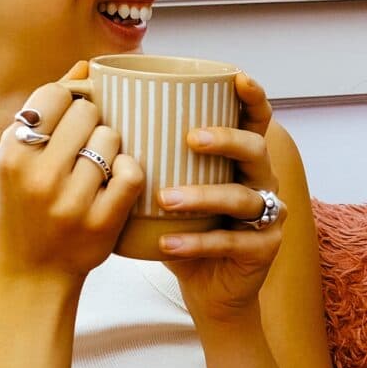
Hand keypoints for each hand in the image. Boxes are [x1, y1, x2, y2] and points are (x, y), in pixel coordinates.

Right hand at [0, 62, 142, 284]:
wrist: (31, 273)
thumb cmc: (24, 208)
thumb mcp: (18, 161)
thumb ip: (46, 113)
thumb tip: (85, 64)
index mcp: (11, 154)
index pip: (54, 94)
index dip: (70, 99)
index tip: (70, 118)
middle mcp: (37, 175)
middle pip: (88, 112)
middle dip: (92, 123)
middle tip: (85, 146)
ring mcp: (69, 200)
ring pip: (111, 138)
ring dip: (111, 148)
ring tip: (97, 167)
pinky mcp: (100, 222)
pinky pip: (131, 172)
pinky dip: (130, 171)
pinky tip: (117, 180)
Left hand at [153, 71, 286, 327]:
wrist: (209, 290)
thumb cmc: (182, 230)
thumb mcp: (166, 188)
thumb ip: (147, 158)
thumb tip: (98, 121)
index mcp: (242, 160)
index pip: (256, 119)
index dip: (252, 96)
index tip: (235, 77)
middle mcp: (262, 182)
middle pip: (256, 149)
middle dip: (226, 139)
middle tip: (190, 138)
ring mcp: (268, 216)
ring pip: (242, 197)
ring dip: (203, 195)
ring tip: (166, 199)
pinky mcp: (263, 250)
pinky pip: (231, 242)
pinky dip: (196, 243)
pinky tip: (167, 245)